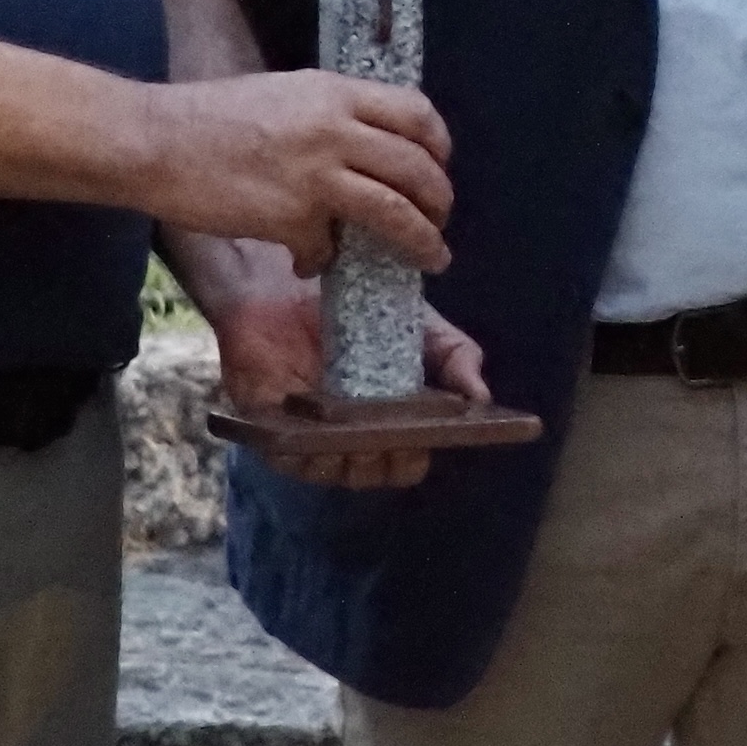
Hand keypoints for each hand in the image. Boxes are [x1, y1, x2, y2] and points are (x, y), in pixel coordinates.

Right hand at [139, 73, 452, 271]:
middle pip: (418, 167)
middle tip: (439, 219)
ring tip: (430, 256)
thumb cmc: (210, 117)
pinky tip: (310, 265)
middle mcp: (335, 129)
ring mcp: (316, 175)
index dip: (438, 144)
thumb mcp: (285, 94)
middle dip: (439, 200)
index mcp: (335, 92)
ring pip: (396, 211)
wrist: (155, 141)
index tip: (438, 165)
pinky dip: (323, 261)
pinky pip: (328, 248)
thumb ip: (330, 114)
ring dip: (421, 240)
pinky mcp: (292, 218)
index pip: (416, 112)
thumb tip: (367, 144)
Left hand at [201, 267, 493, 493]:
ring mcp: (305, 429)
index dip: (414, 457)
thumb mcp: (419, 322)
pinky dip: (302, 450)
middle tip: (391, 439)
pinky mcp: (265, 421)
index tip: (423, 441)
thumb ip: (456, 354)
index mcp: (385, 417)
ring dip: (347, 461)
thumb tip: (481, 397)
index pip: (405, 458)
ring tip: (358, 438)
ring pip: (330, 470)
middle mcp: (346, 431)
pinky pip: (284, 454)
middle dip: (384, 463)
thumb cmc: (353, 301)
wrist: (286, 274)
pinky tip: (318, 434)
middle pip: (371, 471)